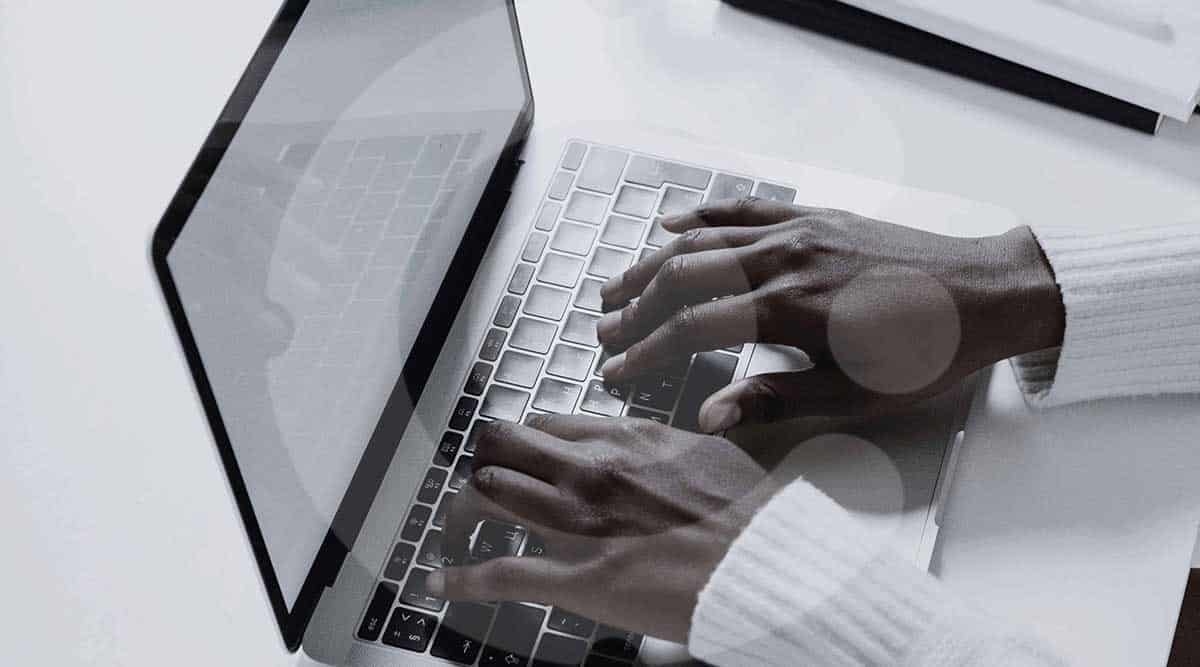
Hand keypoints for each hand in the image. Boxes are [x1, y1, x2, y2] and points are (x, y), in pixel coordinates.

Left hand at [428, 415, 777, 642]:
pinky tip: (439, 579)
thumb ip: (670, 444)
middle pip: (507, 447)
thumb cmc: (751, 514)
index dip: (522, 436)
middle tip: (479, 473)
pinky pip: (503, 575)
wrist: (768, 562)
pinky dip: (463, 579)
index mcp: (628, 438)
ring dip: (468, 506)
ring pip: (493, 497)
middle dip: (485, 459)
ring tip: (457, 517)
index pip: (548, 422)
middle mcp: (593, 471)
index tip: (514, 446)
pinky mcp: (579, 578)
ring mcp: (580, 524)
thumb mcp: (713, 452)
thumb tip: (661, 441)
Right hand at [596, 199, 1063, 430]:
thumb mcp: (856, 396)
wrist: (989, 293)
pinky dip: (700, 215)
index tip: (616, 371)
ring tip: (616, 285)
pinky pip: (743, 209)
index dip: (645, 352)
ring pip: (702, 238)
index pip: (691, 328)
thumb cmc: (928, 354)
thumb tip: (707, 415)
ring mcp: (798, 230)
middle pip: (682, 275)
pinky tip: (670, 223)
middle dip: (635, 305)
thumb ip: (775, 401)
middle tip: (603, 331)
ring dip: (652, 261)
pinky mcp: (815, 215)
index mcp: (791, 311)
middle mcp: (784, 260)